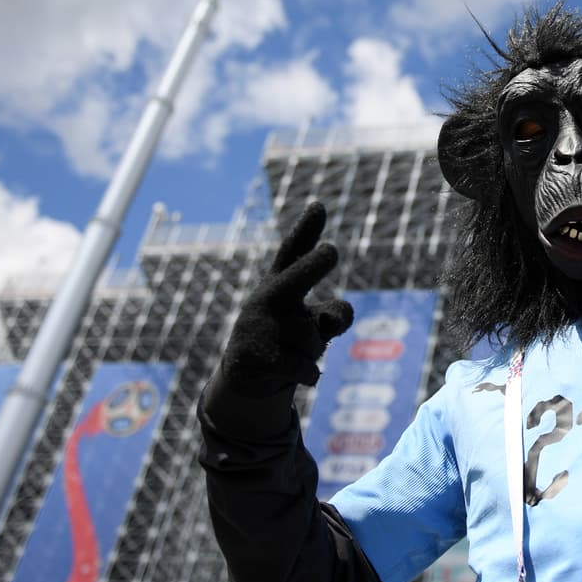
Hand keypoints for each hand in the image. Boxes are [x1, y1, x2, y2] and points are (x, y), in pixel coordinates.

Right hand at [219, 202, 353, 396]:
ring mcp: (257, 326)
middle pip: (295, 278)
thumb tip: (334, 318)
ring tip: (290, 352)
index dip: (307, 229)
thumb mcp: (316, 324)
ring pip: (314, 340)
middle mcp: (268, 297)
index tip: (319, 205)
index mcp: (281, 283)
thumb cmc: (288, 339)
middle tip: (332, 250)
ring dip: (313, 352)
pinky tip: (289, 373)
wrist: (246, 377)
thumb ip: (334, 316)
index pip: (294, 252)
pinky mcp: (252, 356)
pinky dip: (309, 374)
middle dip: (314, 265)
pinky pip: (305, 367)